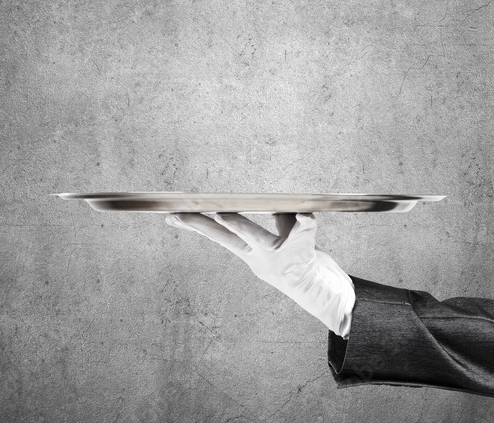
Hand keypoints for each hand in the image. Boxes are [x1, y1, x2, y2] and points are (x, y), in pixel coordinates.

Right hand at [166, 212, 354, 336]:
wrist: (318, 289)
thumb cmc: (296, 258)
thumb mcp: (277, 239)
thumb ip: (272, 217)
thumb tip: (270, 204)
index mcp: (250, 252)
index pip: (219, 235)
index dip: (196, 225)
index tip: (174, 216)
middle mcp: (262, 256)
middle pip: (231, 238)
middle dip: (210, 227)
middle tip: (188, 217)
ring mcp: (282, 256)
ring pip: (263, 238)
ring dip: (244, 227)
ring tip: (224, 216)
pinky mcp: (304, 253)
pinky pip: (305, 234)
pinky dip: (306, 224)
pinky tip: (306, 215)